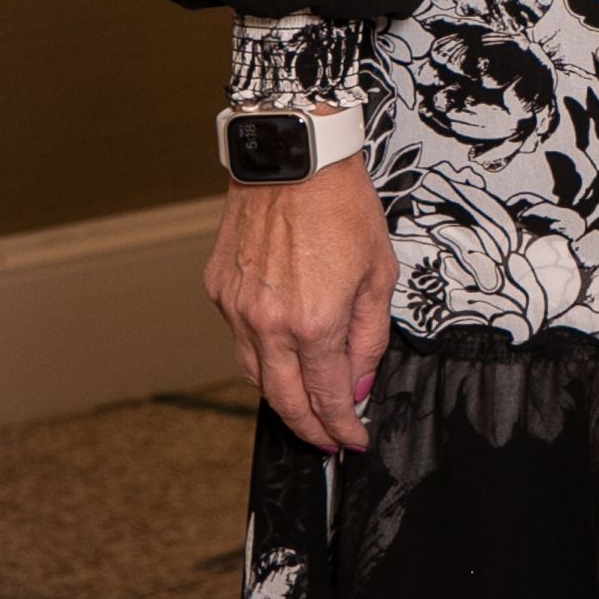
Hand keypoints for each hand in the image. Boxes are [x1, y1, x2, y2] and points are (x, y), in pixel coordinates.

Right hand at [208, 155, 395, 454]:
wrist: (294, 158)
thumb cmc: (343, 207)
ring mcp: (236, 309)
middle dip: (308, 427)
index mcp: (314, 324)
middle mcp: (268, 325)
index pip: (327, 396)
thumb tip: (358, 384)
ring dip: (281, 395)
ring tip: (305, 404)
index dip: (342, 425)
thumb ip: (369, 337)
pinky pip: (239, 338)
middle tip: (327, 440)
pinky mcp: (218, 290)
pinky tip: (281, 352)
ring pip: (255, 374)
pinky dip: (260, 354)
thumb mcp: (380, 274)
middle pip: (284, 400)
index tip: (353, 439)